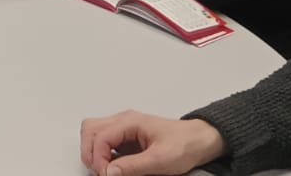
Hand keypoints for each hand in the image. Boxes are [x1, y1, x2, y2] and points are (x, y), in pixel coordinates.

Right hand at [80, 110, 225, 175]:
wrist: (200, 140)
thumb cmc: (185, 145)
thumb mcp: (161, 160)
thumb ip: (133, 166)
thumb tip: (109, 172)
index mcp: (130, 122)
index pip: (99, 137)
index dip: (98, 159)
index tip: (107, 175)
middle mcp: (123, 121)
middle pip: (90, 130)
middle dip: (90, 153)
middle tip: (103, 172)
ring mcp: (124, 127)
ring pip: (94, 133)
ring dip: (94, 152)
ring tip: (107, 169)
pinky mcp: (126, 136)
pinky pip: (105, 141)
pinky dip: (103, 154)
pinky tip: (115, 166)